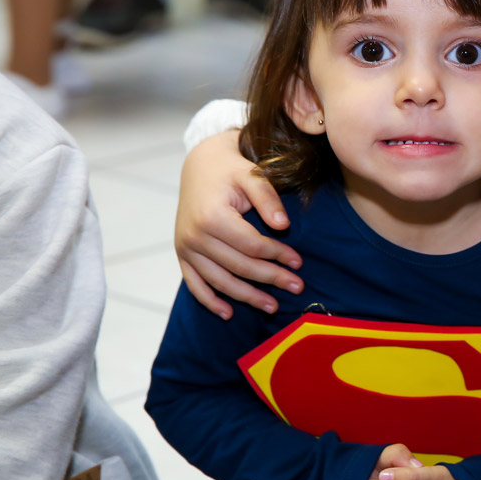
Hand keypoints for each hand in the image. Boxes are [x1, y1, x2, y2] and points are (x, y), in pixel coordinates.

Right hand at [175, 129, 302, 318]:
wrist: (200, 166)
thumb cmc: (230, 170)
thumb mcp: (252, 175)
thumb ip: (268, 198)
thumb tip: (284, 226)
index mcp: (212, 217)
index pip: (252, 246)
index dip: (277, 255)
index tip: (299, 262)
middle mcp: (195, 236)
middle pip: (239, 266)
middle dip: (270, 279)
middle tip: (297, 287)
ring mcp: (185, 248)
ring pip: (219, 281)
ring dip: (246, 297)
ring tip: (272, 306)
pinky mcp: (182, 254)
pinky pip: (195, 284)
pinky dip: (210, 301)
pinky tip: (228, 314)